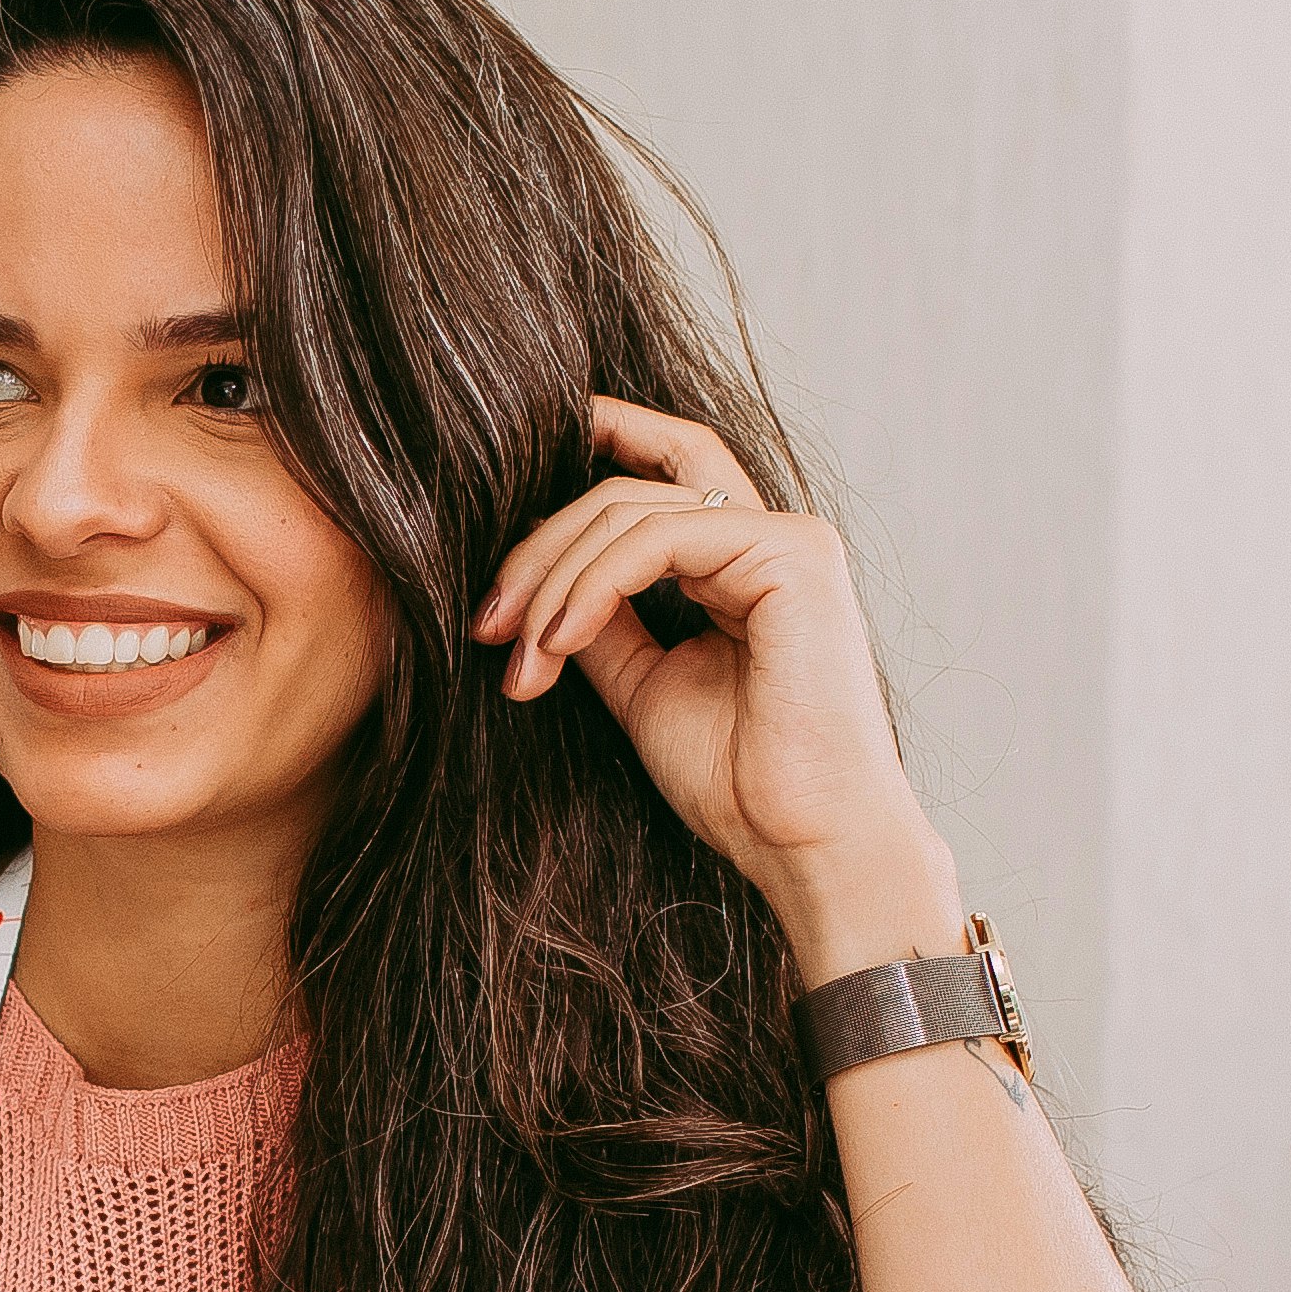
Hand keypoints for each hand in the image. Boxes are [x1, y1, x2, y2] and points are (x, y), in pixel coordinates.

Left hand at [473, 395, 959, 974]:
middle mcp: (772, 538)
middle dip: (541, 548)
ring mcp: (787, 539)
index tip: (504, 502)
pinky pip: (658, 538)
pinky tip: (558, 639)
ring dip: (554, 579)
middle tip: (488, 623)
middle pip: (629, 492)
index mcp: (745, 565)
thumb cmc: (738, 784)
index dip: (597, 448)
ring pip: (631, 511)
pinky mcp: (791, 554)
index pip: (662, 473)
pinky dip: (592, 583)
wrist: (802, 843)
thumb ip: (601, 622)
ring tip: (521, 655)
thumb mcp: (644, 685)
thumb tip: (534, 580)